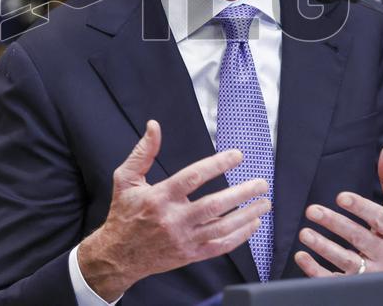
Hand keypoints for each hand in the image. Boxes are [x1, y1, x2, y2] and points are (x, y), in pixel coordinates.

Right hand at [78, 120, 269, 300]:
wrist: (118, 256)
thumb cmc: (124, 214)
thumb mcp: (125, 179)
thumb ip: (143, 152)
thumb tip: (154, 126)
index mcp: (160, 197)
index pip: (194, 178)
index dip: (218, 165)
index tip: (237, 156)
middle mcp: (174, 219)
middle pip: (214, 205)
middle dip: (241, 193)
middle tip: (261, 183)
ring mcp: (184, 239)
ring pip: (221, 228)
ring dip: (247, 215)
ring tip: (264, 203)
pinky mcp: (190, 255)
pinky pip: (219, 246)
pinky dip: (239, 237)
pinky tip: (252, 225)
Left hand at [295, 145, 382, 276]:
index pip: (380, 219)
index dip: (361, 208)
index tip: (341, 197)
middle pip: (359, 238)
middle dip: (335, 224)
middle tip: (312, 210)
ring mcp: (372, 273)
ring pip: (346, 261)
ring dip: (323, 247)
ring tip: (304, 233)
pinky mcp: (356, 285)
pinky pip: (334, 280)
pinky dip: (316, 270)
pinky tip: (301, 256)